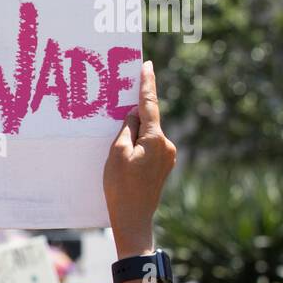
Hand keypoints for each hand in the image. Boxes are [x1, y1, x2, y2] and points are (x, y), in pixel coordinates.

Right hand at [103, 61, 176, 258]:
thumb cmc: (120, 186)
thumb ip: (126, 129)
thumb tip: (134, 114)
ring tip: (116, 156)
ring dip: (133, 137)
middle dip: (132, 121)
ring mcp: (167, 157)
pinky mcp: (163, 166)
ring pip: (147, 136)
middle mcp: (167, 145)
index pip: (150, 105)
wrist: (133, 217)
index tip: (147, 66)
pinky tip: (124, 162)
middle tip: (115, 129)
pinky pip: (149, 148)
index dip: (147, 84)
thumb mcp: (116, 153)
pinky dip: (136, 147)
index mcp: (156, 139)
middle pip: (147, 122)